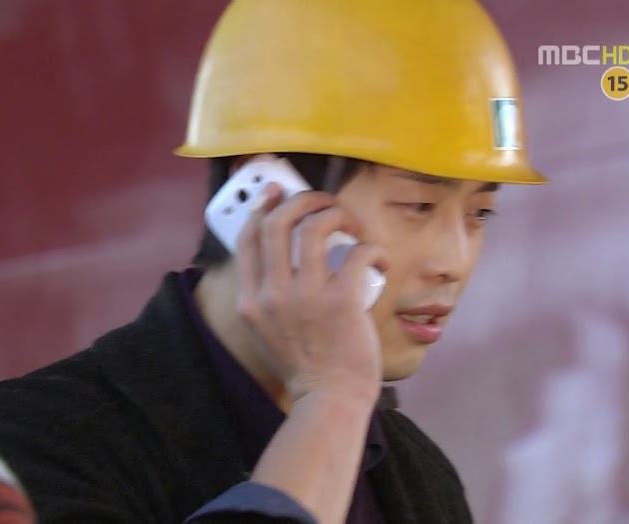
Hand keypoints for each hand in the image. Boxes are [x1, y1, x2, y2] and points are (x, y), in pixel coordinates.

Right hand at [235, 183, 389, 403]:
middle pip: (279, 221)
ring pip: (316, 226)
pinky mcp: (341, 300)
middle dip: (304, 199)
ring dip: (339, 215)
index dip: (263, 206)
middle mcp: (272, 294)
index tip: (277, 192)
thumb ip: (268, 298)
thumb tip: (286, 258)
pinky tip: (379, 264)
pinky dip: (374, 249)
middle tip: (323, 203)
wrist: (329, 401)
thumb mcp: (269, 332)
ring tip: (355, 227)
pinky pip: (359, 252)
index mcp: (251, 300)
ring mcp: (305, 296)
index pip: (248, 238)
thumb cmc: (307, 369)